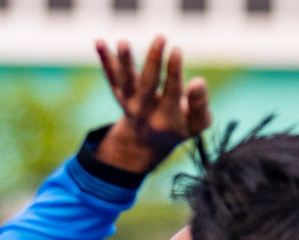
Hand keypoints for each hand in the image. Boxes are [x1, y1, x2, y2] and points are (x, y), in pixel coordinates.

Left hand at [94, 36, 210, 173]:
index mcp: (167, 118)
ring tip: (124, 43)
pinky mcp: (118, 92)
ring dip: (124, 62)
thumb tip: (198, 81)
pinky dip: (105, 59)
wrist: (146, 143)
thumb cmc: (178, 126)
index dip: (174, 71)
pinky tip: (99, 41)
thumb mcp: (196, 123)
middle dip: (154, 61)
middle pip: (148, 84)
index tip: (177, 50)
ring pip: (126, 81)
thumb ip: (200, 104)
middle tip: (161, 38)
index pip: (172, 92)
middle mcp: (145, 111)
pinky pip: (111, 75)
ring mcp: (129, 102)